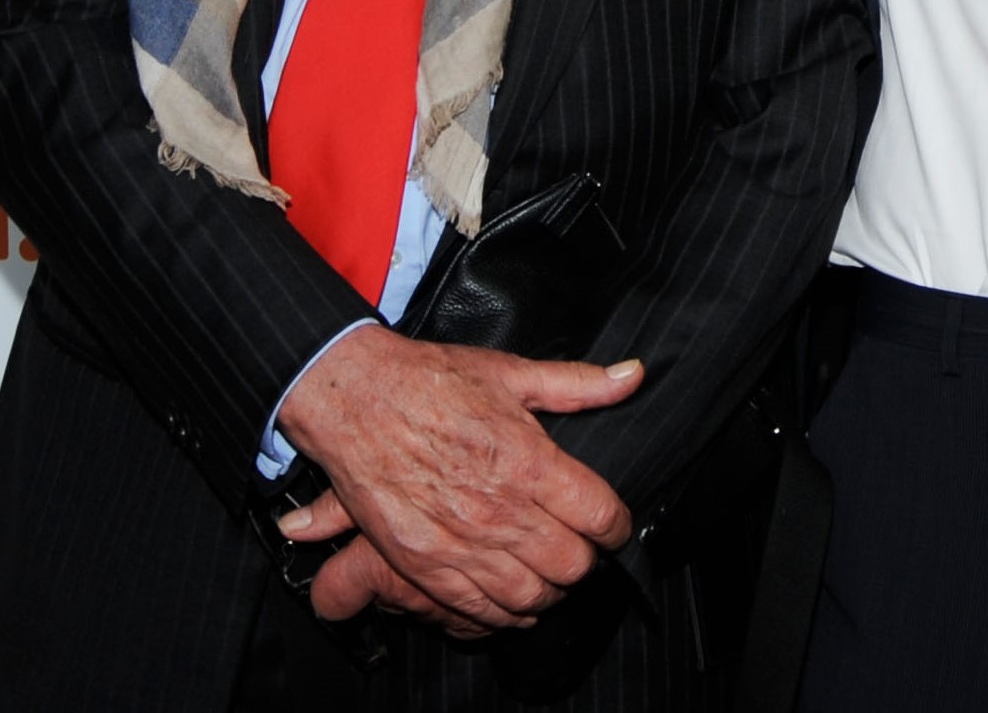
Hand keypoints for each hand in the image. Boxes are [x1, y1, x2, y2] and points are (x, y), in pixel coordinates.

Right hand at [274, 328, 641, 631]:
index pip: (600, 516)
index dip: (617, 527)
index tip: (613, 526)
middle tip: (582, 548)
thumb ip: (578, 384)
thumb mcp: (512, 373)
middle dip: (585, 560)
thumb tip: (632, 375)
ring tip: (549, 574)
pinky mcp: (423, 564)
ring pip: (530, 595)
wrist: (355, 398)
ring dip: (548, 590)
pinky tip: (512, 600)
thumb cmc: (432, 382)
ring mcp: (460, 542)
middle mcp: (500, 510)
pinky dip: (502, 613)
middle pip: (571, 564)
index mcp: (530, 462)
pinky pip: (476, 610)